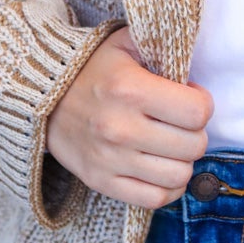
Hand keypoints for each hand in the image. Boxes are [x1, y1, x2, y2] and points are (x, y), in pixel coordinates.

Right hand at [45, 26, 213, 208]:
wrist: (40, 98)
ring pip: (180, 176)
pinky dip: (167, 187)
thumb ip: (161, 43)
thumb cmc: (93, 69)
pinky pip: (155, 199)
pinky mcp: (101, 182)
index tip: (189, 96)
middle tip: (179, 122)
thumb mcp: (125, 43)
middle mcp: (120, 128)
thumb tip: (194, 64)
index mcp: (130, 89)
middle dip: (195, 132)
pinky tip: (161, 167)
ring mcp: (110, 159)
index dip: (202, 103)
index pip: (198, 111)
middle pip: (194, 146)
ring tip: (170, 145)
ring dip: (183, 161)